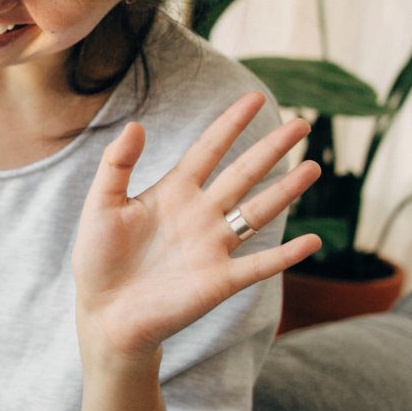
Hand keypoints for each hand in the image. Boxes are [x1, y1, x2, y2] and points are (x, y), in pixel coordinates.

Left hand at [72, 91, 323, 358]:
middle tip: (303, 123)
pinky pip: (260, 264)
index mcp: (173, 192)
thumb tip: (135, 125)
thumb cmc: (98, 259)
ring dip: (286, 191)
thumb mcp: (101, 205)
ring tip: (313, 167)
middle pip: (244, 173)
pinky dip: (285, 254)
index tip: (255, 97)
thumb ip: (117, 165)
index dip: (232, 123)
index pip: (209, 149)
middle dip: (272, 148)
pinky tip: (312, 240)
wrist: (104, 314)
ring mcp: (213, 247)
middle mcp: (200, 214)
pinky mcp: (220, 280)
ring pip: (258, 211)